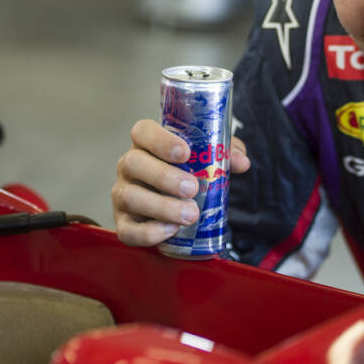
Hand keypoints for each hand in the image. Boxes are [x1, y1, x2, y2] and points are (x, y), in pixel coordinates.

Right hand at [112, 119, 249, 245]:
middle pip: (133, 163)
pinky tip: (171, 230)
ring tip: (190, 215)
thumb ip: (224, 153)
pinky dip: (148, 232)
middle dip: (164, 176)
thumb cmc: (188, 175)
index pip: (142, 131)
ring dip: (161, 206)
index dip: (160, 140)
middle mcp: (129, 166)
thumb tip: (241, 162)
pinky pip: (127, 230)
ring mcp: (122, 195)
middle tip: (192, 189)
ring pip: (129, 197)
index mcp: (147, 144)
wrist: (176, 208)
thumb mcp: (206, 159)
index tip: (185, 153)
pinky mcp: (123, 224)